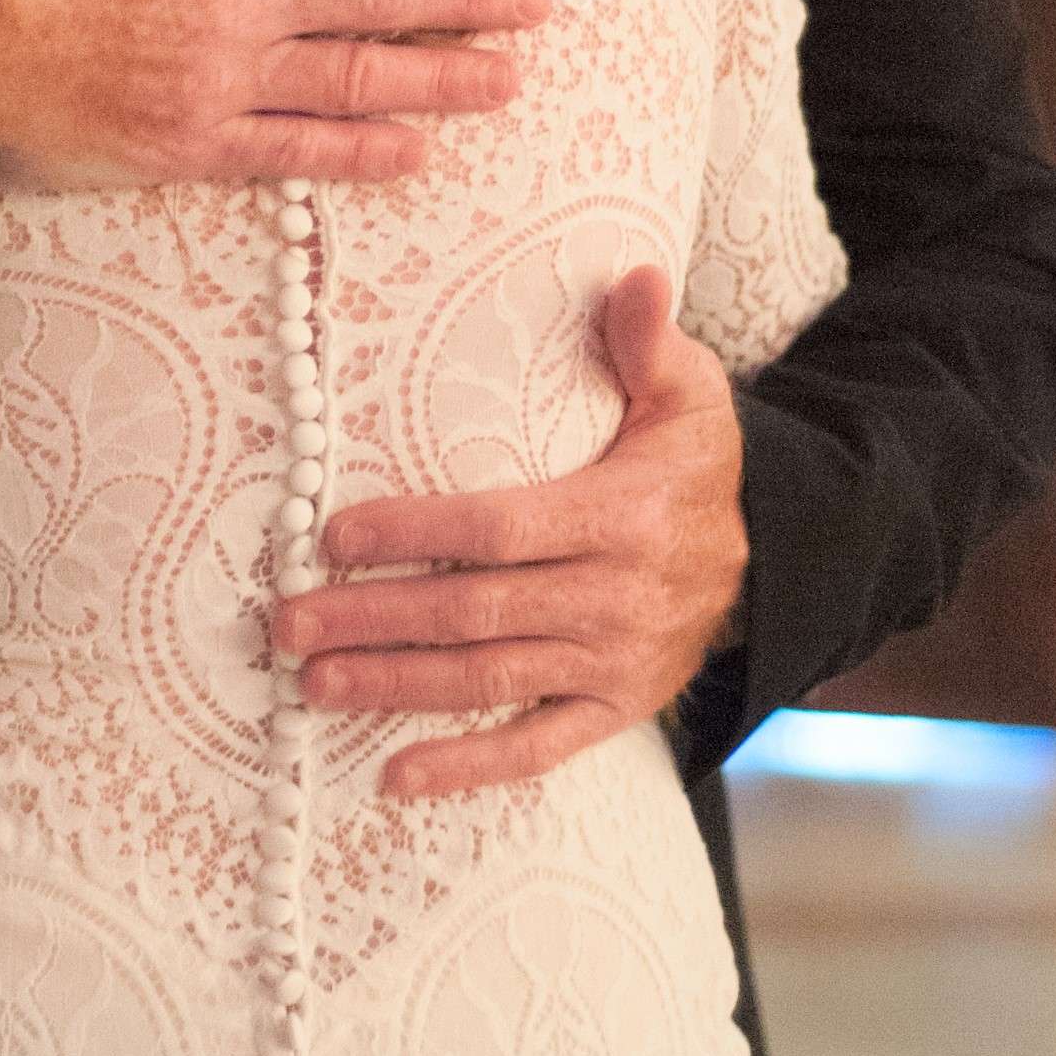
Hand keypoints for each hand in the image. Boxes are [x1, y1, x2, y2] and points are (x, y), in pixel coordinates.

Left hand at [273, 267, 746, 797]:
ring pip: (489, 680)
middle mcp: (614, 598)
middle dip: (374, 618)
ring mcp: (612, 663)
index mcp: (622, 516)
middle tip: (288, 622)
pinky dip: (468, 768)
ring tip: (314, 684)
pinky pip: (536, 747)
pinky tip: (398, 778)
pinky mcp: (612, 709)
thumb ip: (648, 339)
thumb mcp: (691, 392)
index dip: (415, 531)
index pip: (500, 528)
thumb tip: (633, 276)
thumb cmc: (696, 462)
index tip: (335, 535)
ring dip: (395, 686)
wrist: (767, 554)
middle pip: (474, 612)